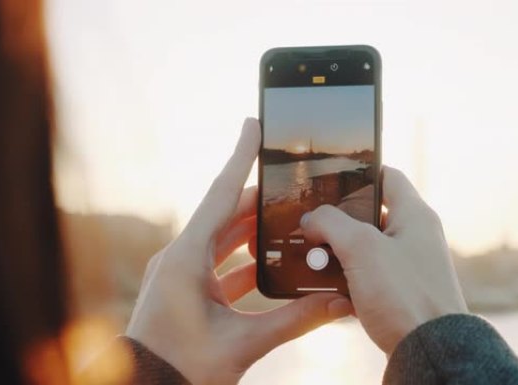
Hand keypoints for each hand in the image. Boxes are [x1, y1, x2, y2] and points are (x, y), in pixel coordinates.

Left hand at [125, 118, 351, 383]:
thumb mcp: (243, 343)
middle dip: (260, 201)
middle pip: (227, 215)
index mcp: (186, 257)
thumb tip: (338, 304)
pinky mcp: (184, 288)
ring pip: (223, 238)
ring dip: (254, 231)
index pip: (221, 195)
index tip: (254, 125)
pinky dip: (245, 259)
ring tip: (288, 221)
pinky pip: (218, 262)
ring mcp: (180, 273)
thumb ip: (294, 320)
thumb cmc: (183, 368)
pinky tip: (271, 263)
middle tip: (292, 187)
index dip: (241, 158)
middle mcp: (180, 257)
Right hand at [300, 167, 466, 354]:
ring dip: (339, 252)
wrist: (428, 350)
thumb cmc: (406, 296)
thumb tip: (311, 219)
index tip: (330, 177)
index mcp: (414, 215)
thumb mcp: (361, 248)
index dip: (358, 172)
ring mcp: (408, 265)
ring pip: (364, 248)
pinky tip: (329, 287)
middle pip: (369, 214)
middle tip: (313, 225)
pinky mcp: (400, 292)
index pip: (387, 175)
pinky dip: (348, 279)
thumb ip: (331, 224)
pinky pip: (368, 276)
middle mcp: (414, 236)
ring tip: (315, 258)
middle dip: (338, 221)